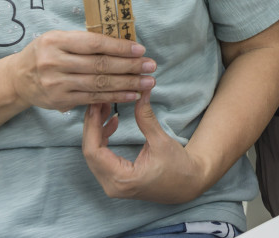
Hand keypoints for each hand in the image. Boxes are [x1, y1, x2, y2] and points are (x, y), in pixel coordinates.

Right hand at [11, 30, 155, 111]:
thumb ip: (84, 41)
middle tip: (151, 66)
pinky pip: (92, 99)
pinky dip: (114, 97)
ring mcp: (56, 83)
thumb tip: (121, 43)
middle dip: (129, 66)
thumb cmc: (45, 53)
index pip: (94, 44)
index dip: (119, 47)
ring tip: (147, 82)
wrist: (17, 78)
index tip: (140, 49)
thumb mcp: (58, 39)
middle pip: (99, 65)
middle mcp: (55, 62)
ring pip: (98, 84)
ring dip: (127, 83)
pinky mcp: (60, 100)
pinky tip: (131, 95)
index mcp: (56, 41)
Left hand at [82, 92, 212, 203]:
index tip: (96, 104)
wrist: (188, 184)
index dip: (92, 125)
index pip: (94, 151)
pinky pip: (100, 157)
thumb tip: (140, 92)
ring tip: (105, 108)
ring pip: (93, 154)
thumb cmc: (178, 167)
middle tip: (98, 101)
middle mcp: (112, 185)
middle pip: (90, 152)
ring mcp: (112, 184)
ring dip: (96, 130)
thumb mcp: (161, 141)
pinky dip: (102, 139)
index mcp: (122, 179)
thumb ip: (146, 118)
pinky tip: (112, 123)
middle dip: (92, 124)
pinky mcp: (115, 179)